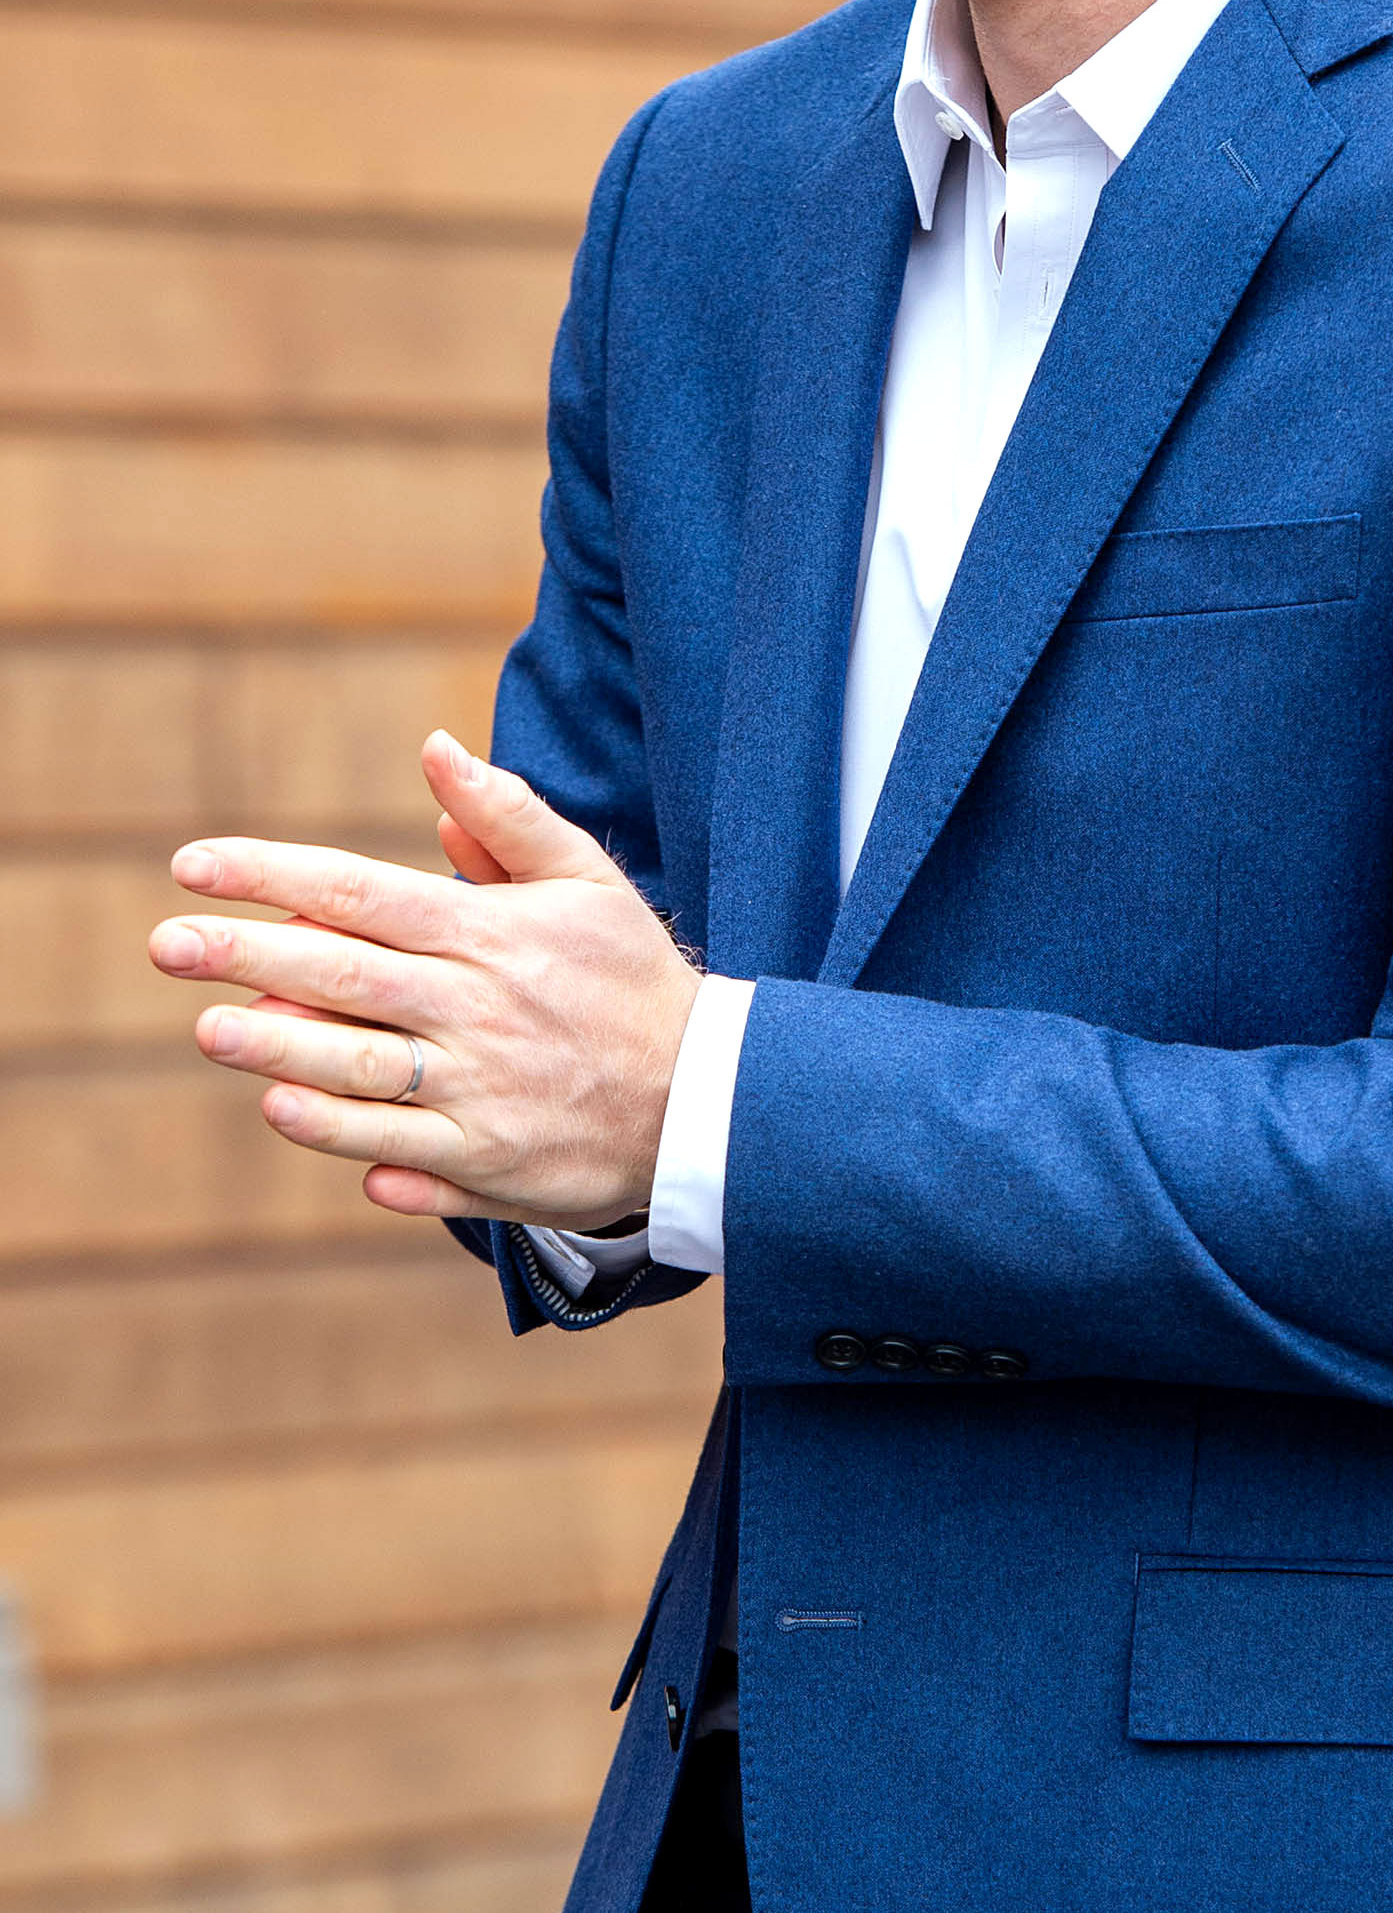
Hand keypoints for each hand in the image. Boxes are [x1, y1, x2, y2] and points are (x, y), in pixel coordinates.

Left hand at [151, 732, 734, 1229]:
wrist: (704, 1098)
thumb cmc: (628, 977)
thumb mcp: (585, 878)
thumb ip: (505, 816)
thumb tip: (435, 748)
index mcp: (491, 933)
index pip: (359, 892)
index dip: (269, 875)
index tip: (191, 865)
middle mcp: (476, 1011)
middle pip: (341, 977)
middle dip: (245, 955)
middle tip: (168, 943)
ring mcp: (479, 1093)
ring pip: (356, 1071)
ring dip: (277, 1049)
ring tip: (210, 1029)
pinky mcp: (487, 1164)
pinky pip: (396, 1152)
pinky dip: (338, 1135)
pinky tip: (284, 1110)